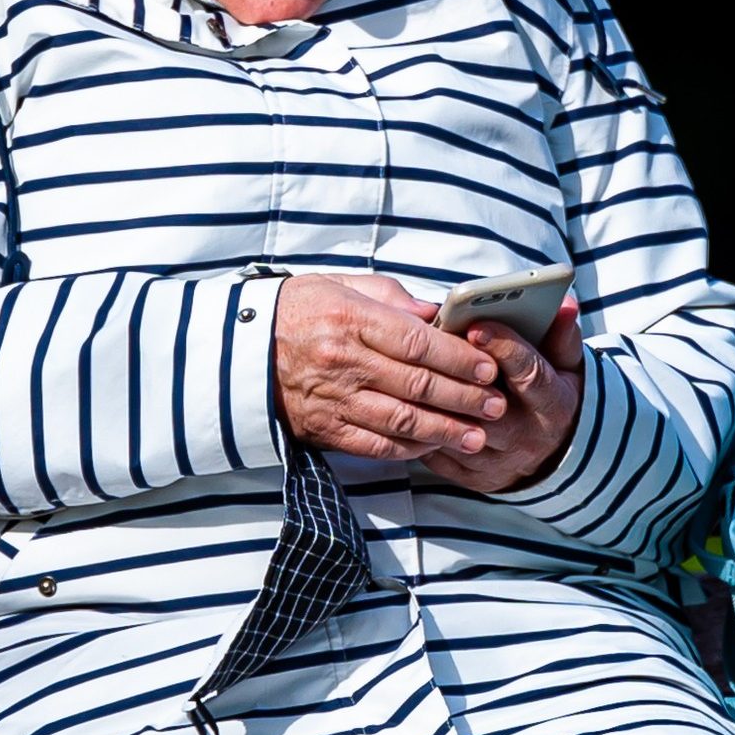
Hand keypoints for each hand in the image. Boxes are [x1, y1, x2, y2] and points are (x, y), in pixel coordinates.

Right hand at [272, 274, 508, 462]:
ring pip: (402, 421)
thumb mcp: (341, 286)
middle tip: (497, 404)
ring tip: (478, 435)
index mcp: (349, 318)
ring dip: (446, 431)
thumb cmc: (298, 310)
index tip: (489, 367)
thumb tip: (436, 314)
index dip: (458, 358)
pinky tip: (435, 446)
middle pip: (418, 385)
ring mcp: (333, 399)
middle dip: (465, 397)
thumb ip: (392, 298)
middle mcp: (342, 362)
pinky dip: (409, 449)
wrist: (237, 350)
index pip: (417, 342)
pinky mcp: (324, 429)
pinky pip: (375, 445)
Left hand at [424, 298, 585, 493]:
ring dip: (431, 401)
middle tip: (429, 343)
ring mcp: (498, 461)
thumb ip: (562, 335)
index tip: (478, 323)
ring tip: (409, 368)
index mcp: (553, 403)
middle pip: (487, 405)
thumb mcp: (568, 366)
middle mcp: (527, 435)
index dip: (504, 348)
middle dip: (457, 375)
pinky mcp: (474, 478)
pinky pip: (438, 455)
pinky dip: (419, 429)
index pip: (529, 373)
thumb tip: (565, 304)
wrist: (554, 457)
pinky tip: (404, 402)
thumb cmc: (553, 398)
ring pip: (456, 431)